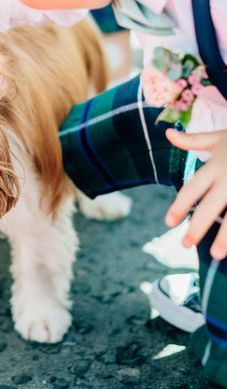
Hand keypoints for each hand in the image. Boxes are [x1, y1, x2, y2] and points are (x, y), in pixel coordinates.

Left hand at [165, 128, 226, 259]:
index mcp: (215, 167)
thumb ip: (193, 140)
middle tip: (184, 245)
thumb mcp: (219, 137)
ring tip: (216, 255)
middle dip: (197, 227)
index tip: (168, 222)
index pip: (192, 189)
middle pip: (209, 207)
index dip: (179, 206)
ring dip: (225, 237)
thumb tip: (168, 133)